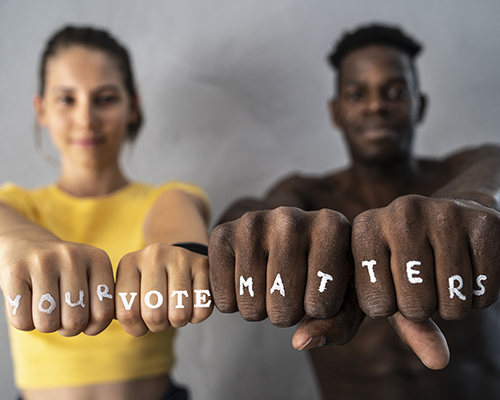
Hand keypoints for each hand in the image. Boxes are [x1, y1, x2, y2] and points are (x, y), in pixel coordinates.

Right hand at [0, 233, 114, 335]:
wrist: (26, 245)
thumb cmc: (65, 274)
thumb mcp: (92, 279)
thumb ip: (104, 303)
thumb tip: (100, 325)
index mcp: (98, 260)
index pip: (103, 314)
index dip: (92, 327)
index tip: (85, 318)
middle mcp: (72, 256)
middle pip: (75, 321)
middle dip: (67, 328)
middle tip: (62, 313)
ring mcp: (42, 261)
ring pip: (47, 324)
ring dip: (45, 326)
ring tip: (46, 308)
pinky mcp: (15, 270)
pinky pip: (21, 320)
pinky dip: (24, 321)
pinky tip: (27, 302)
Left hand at [115, 243, 212, 335]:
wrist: (180, 260)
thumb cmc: (151, 286)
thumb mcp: (130, 292)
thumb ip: (120, 309)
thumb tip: (114, 322)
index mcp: (128, 263)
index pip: (127, 313)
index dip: (136, 328)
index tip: (141, 322)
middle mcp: (153, 254)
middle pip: (154, 315)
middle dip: (158, 326)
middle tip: (161, 317)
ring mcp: (180, 256)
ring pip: (179, 314)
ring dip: (178, 322)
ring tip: (176, 309)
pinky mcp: (202, 264)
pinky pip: (201, 308)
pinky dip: (197, 316)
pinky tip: (192, 303)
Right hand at [209, 206, 363, 349]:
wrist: (289, 236)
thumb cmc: (322, 270)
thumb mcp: (345, 299)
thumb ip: (337, 326)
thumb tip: (300, 341)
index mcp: (331, 226)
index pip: (321, 306)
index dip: (321, 310)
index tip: (322, 286)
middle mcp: (290, 217)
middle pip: (284, 309)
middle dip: (288, 313)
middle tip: (291, 288)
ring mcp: (253, 222)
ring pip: (251, 307)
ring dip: (260, 309)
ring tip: (269, 282)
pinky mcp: (222, 233)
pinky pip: (223, 300)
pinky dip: (233, 303)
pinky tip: (246, 280)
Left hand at [352, 194, 499, 368]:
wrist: (449, 218)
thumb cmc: (404, 261)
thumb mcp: (385, 286)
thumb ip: (396, 326)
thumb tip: (436, 361)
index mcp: (365, 227)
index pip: (374, 304)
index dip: (388, 307)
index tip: (392, 284)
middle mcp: (400, 211)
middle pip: (415, 305)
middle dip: (422, 308)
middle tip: (422, 282)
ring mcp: (444, 212)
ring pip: (452, 303)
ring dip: (451, 304)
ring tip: (443, 275)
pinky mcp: (485, 221)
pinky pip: (484, 293)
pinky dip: (478, 295)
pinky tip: (467, 268)